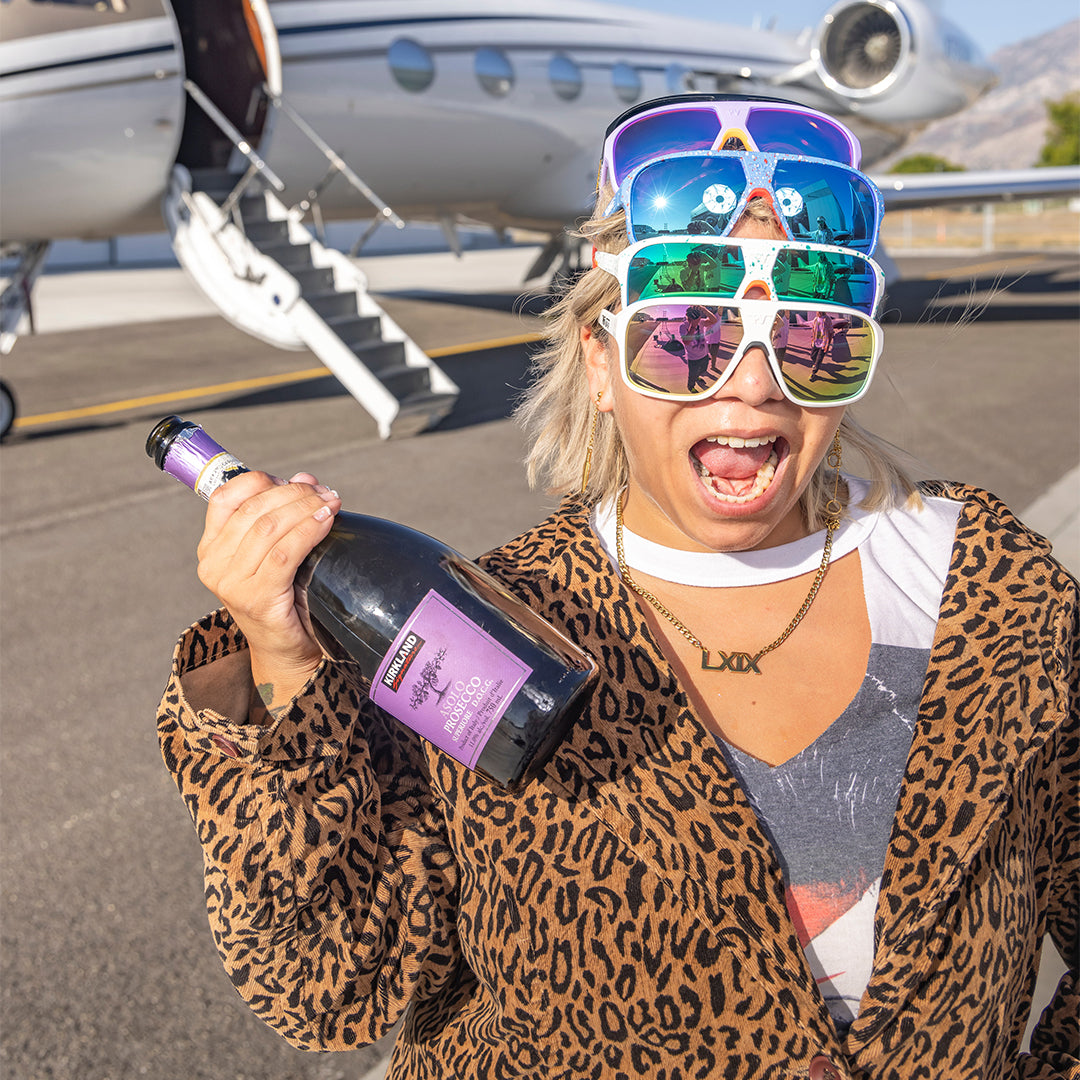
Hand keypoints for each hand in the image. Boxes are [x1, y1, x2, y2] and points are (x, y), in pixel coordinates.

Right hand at [197, 470, 341, 715]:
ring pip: (269, 527)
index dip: (263, 480)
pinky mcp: (256, 598)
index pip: (226, 496)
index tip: (297, 482)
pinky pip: (284, 553)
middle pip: (254, 509)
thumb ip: (283, 515)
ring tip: (331, 503)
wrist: (287, 652)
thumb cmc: (285, 598)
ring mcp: (231, 583)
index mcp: (211, 547)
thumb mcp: (275, 552)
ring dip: (305, 508)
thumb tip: (305, 479)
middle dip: (295, 493)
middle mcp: (213, 563)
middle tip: (326, 492)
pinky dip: (308, 531)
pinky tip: (326, 522)